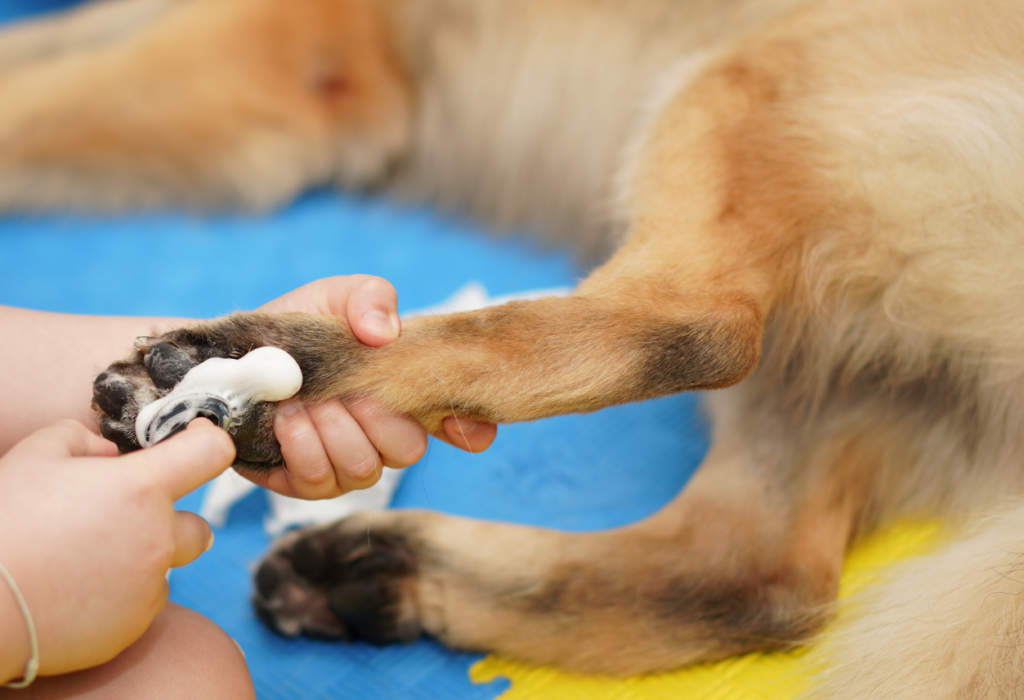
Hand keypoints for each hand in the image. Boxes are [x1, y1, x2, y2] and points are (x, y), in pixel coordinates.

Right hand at [0, 419, 234, 680]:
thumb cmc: (4, 523)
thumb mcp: (35, 456)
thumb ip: (82, 439)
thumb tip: (108, 453)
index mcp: (142, 489)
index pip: (212, 452)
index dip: (208, 440)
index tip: (195, 438)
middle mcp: (158, 539)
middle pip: (198, 527)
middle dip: (171, 521)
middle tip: (125, 521)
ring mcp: (148, 589)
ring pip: (163, 570)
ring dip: (139, 562)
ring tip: (82, 561)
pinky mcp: (131, 629)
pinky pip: (138, 606)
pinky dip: (118, 598)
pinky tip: (74, 592)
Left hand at [254, 275, 496, 498]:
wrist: (234, 356)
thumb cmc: (296, 328)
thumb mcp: (334, 296)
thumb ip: (369, 298)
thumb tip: (383, 332)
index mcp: (408, 394)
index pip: (464, 424)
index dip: (469, 428)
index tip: (453, 422)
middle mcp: (387, 436)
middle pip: (409, 449)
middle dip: (372, 415)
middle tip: (340, 388)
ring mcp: (350, 464)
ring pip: (365, 468)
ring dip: (330, 428)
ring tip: (300, 398)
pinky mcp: (309, 483)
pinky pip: (320, 481)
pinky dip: (302, 445)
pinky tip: (286, 417)